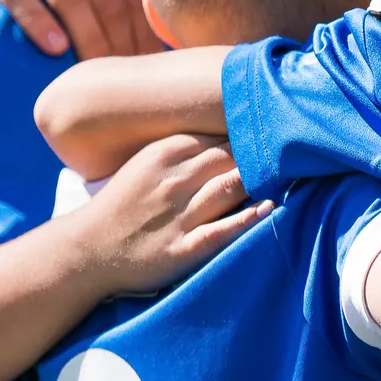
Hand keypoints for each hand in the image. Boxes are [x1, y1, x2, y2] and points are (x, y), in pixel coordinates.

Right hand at [60, 134, 273, 294]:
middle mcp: (174, 179)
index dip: (251, 132)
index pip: (221, 133)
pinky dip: (249, 218)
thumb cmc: (121, 204)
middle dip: (263, 153)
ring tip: (289, 175)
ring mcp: (179, 214)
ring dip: (263, 180)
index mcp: (165, 152)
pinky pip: (224, 229)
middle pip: (233, 156)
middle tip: (292, 153)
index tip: (275, 131)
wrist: (87, 249)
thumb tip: (229, 133)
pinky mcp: (183, 248)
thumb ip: (184, 148)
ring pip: (232, 186)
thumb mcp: (146, 163)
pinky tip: (270, 209)